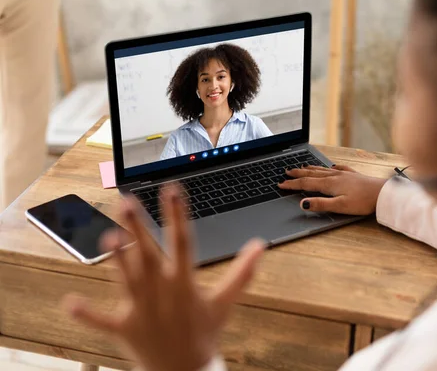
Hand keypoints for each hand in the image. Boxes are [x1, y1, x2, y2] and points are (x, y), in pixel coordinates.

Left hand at [63, 184, 264, 370]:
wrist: (185, 370)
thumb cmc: (204, 333)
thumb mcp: (225, 303)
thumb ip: (242, 272)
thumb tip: (260, 245)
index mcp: (184, 284)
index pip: (182, 242)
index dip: (177, 215)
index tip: (172, 190)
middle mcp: (160, 292)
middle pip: (148, 255)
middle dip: (137, 228)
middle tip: (126, 201)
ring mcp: (141, 310)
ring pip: (126, 279)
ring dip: (116, 259)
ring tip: (106, 236)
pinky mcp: (125, 328)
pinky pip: (103, 321)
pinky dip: (87, 314)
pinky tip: (69, 303)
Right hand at [278, 164, 387, 214]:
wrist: (382, 193)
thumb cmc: (363, 201)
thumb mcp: (340, 206)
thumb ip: (321, 204)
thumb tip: (303, 203)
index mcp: (329, 184)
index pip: (306, 183)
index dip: (292, 184)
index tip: (281, 184)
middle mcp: (335, 176)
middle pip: (312, 174)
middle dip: (298, 173)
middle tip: (286, 171)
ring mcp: (344, 174)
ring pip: (323, 169)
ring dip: (310, 168)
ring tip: (302, 166)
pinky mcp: (353, 175)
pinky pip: (338, 168)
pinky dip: (330, 167)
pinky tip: (331, 166)